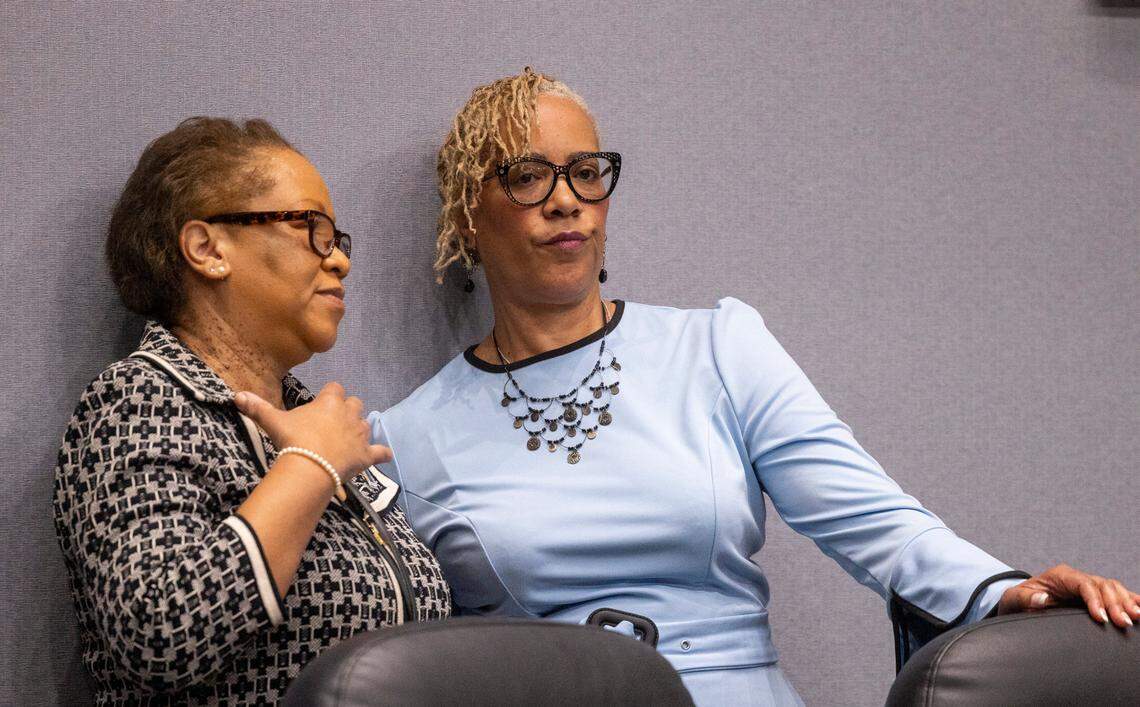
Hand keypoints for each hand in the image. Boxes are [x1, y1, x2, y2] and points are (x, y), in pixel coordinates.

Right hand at [233, 383, 390, 480]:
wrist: (311, 466)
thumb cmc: (294, 439)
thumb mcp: (273, 421)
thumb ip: (257, 408)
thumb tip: (236, 395)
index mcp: (330, 402)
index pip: (335, 388)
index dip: (330, 394)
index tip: (323, 402)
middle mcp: (349, 414)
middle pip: (355, 403)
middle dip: (348, 410)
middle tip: (335, 422)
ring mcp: (360, 434)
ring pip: (367, 425)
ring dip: (360, 429)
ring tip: (349, 439)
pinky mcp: (366, 454)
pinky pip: (380, 452)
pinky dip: (382, 453)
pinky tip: (385, 455)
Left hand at [998, 564, 1139, 628]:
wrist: (1020, 602)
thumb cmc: (1018, 600)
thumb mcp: (1013, 599)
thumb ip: (1025, 598)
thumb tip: (1041, 599)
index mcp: (1060, 576)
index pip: (1083, 584)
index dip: (1095, 600)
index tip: (1101, 618)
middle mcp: (1076, 578)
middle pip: (1102, 585)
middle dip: (1115, 604)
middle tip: (1124, 622)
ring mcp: (1086, 585)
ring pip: (1112, 588)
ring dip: (1125, 602)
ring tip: (1136, 617)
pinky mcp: (1093, 595)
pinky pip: (1115, 594)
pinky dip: (1128, 599)